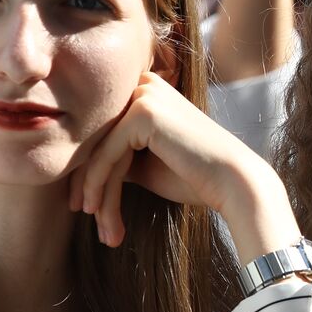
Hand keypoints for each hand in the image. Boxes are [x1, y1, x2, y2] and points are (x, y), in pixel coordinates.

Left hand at [70, 72, 298, 255]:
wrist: (234, 182)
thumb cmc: (194, 177)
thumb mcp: (145, 163)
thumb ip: (115, 156)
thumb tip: (77, 169)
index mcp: (145, 90)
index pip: (102, 131)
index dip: (87, 167)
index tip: (83, 203)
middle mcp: (142, 84)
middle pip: (97, 138)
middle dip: (86, 180)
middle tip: (82, 214)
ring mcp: (143, 95)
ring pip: (99, 149)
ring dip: (95, 191)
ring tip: (101, 226)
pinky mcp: (143, 112)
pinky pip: (107, 155)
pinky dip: (101, 187)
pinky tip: (99, 213)